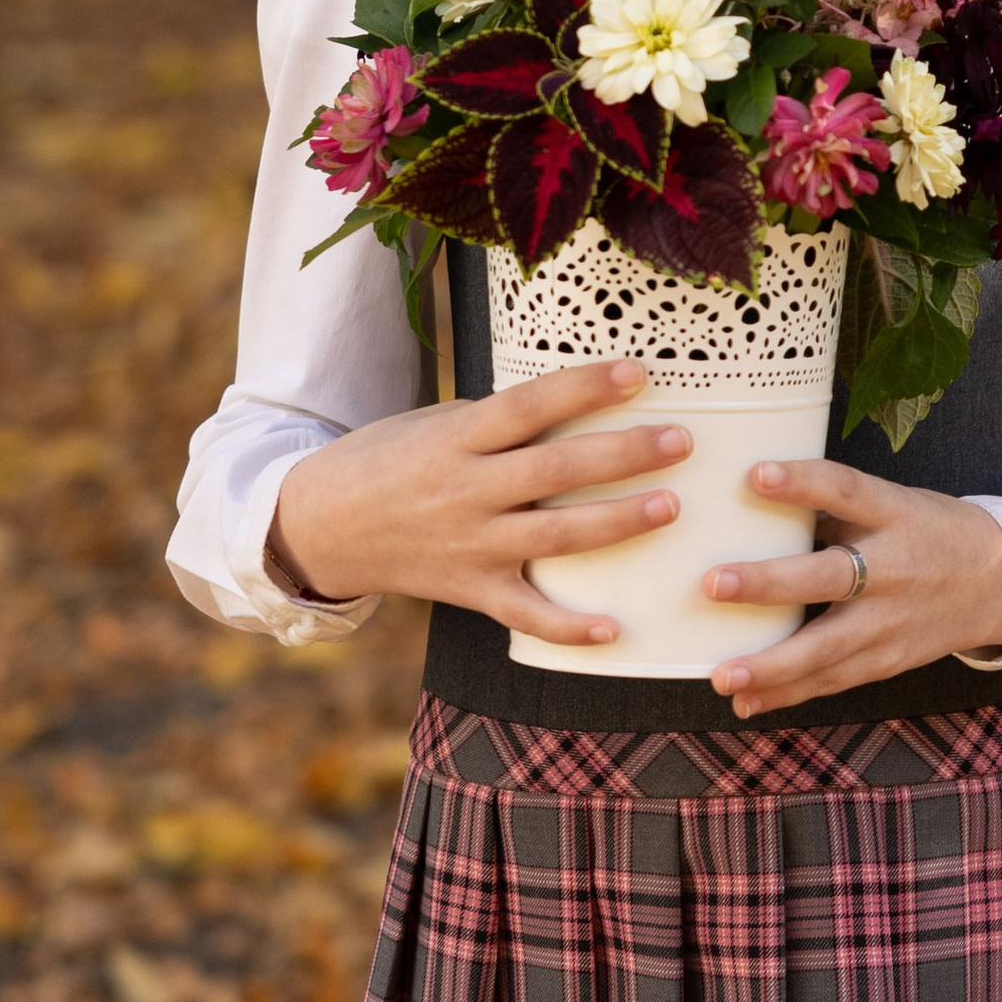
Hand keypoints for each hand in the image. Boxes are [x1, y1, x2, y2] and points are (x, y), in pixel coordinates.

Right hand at [268, 359, 690, 644]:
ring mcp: (469, 545)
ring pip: (555, 537)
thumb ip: (499, 420)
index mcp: (457, 437)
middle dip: (625, 455)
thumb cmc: (389, 458)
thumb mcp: (436, 421)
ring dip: (617, 523)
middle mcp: (466, 491)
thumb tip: (577, 399)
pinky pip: (525, 614)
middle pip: (556, 470)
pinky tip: (616, 628)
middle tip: (682, 441)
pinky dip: (569, 627)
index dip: (585, 387)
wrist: (319, 525)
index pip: (531, 406)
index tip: (639, 373)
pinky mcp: (468, 592)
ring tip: (671, 507)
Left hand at [703, 459, 1001, 718]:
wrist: (999, 583)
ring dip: (772, 665)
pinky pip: (833, 680)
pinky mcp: (887, 660)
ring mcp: (891, 621)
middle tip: (715, 584)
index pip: (847, 491)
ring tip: (722, 675)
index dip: (803, 482)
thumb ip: (836, 507)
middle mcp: (893, 569)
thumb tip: (756, 500)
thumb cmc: (931, 532)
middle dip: (770, 583)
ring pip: (828, 647)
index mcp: (895, 515)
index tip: (755, 474)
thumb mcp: (895, 504)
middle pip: (829, 577)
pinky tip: (747, 702)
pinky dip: (789, 693)